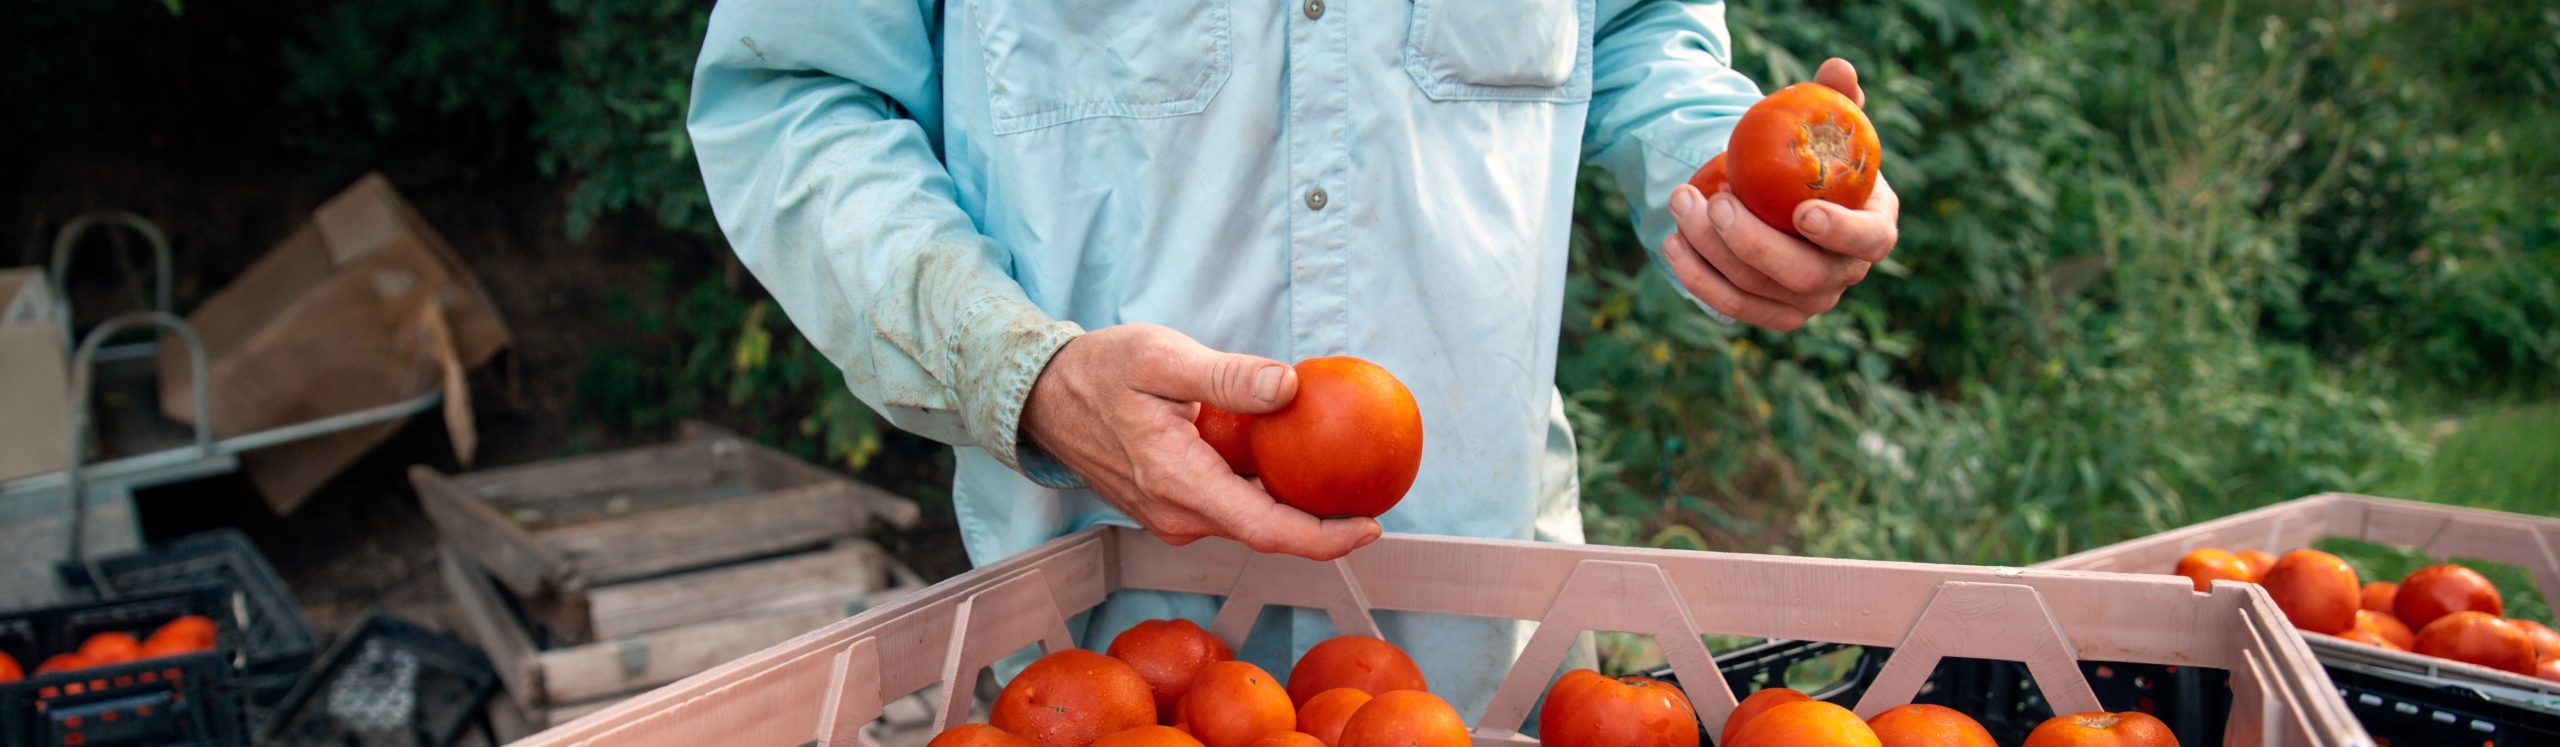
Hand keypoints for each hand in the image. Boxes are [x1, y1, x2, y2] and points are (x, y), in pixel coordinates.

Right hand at [1020, 324, 1383, 559]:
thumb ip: (1226, 376)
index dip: (1325, 538)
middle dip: (1323, 520)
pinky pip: (1230, 505)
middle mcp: (1178, 514)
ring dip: (1294, 502)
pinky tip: (1291, 458)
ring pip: (1248, 518)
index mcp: (1180, 484)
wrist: (1042, 396)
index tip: (1372, 526)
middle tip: (1371, 487)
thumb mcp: (1161, 358)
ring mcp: (1172, 516)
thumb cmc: (1098, 371)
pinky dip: (1265, 488)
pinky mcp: (1170, 506)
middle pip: (1267, 531)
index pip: (1267, 530)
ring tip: (1342, 471)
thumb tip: (1288, 387)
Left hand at [1665, 57, 1901, 330]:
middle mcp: (1845, 272)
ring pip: (1758, 290)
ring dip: (1712, 251)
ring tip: (1680, 202)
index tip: (1802, 211)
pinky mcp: (1770, 313)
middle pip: (1804, 275)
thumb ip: (1834, 95)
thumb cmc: (1809, 155)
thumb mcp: (1823, 122)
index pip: (1870, 240)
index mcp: (1875, 226)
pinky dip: (1698, 278)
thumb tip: (1837, 68)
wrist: (1777, 195)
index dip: (1840, 232)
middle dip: (1753, 241)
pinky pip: (1732, 306)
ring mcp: (1809, 301)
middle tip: (1714, 201)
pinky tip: (1672, 243)